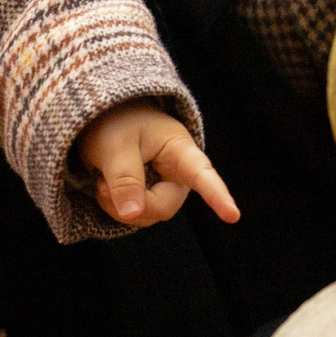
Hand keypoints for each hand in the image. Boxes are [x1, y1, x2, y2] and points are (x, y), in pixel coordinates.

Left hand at [75, 103, 240, 227]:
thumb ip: (125, 179)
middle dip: (132, 202)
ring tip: (103, 180)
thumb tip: (132, 215)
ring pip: (147, 216)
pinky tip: (106, 187)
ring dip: (118, 206)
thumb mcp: (114, 146)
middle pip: (163, 207)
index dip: (217, 196)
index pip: (201, 174)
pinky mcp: (150, 197)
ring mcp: (165, 187)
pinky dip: (115, 208)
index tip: (233, 215)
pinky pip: (136, 216)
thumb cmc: (114, 124)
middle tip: (103, 183)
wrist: (102, 120)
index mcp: (179, 149)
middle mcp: (178, 173)